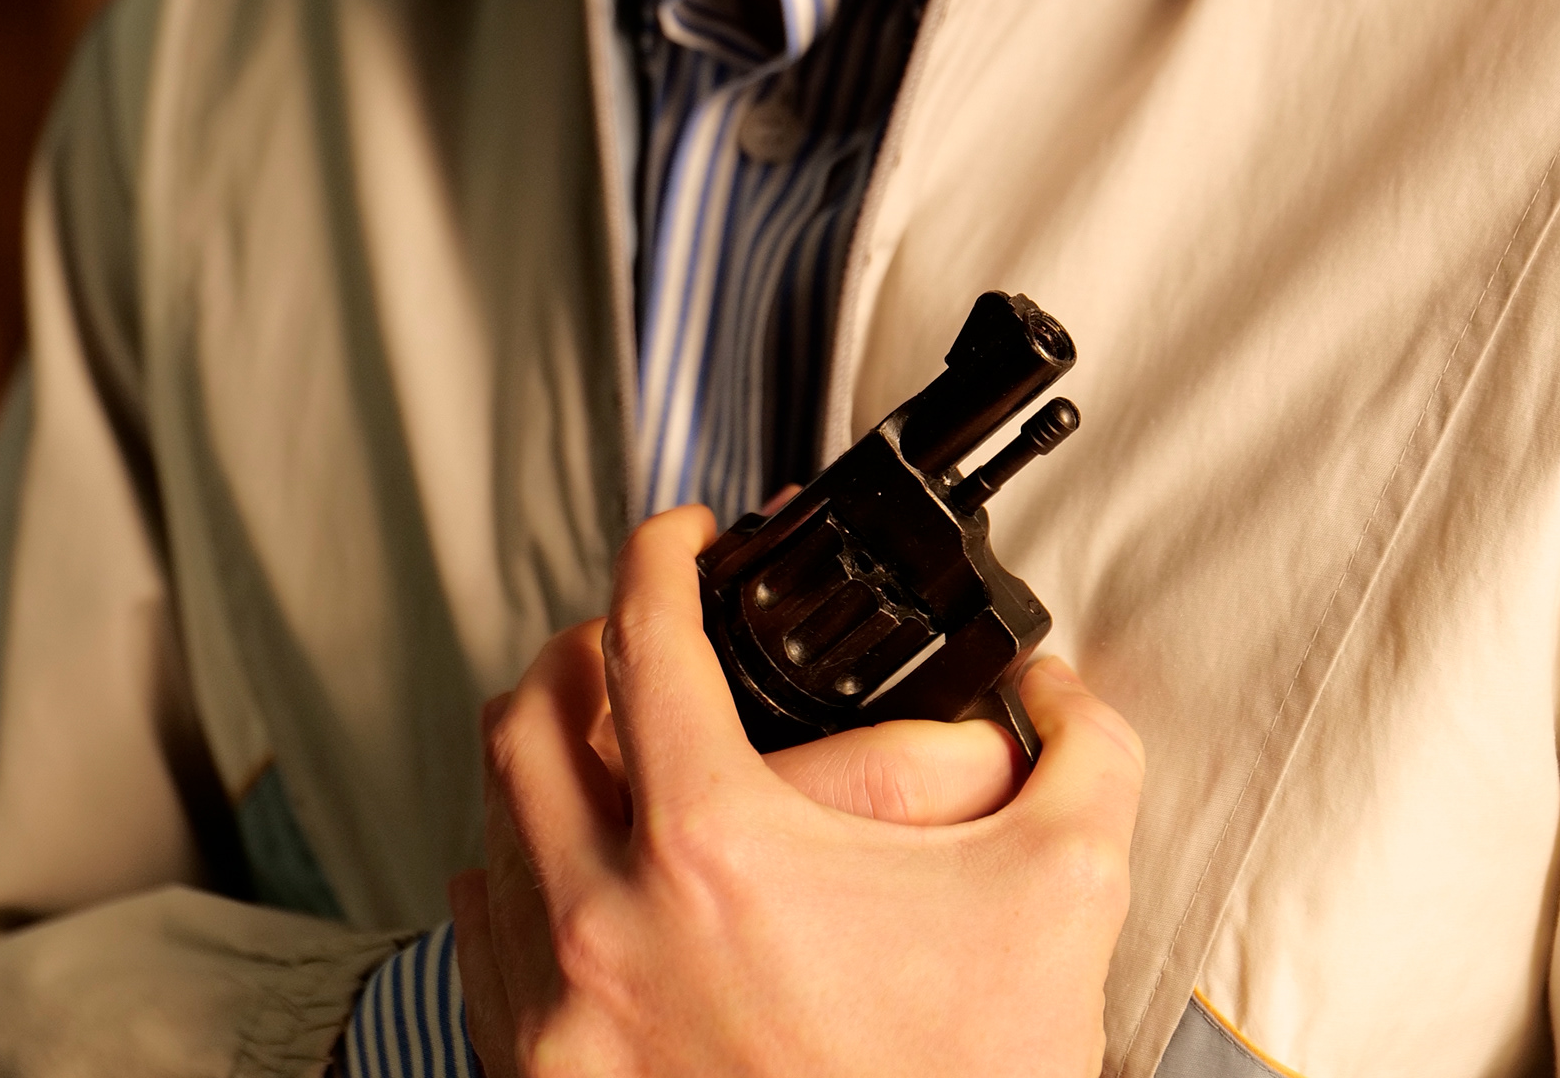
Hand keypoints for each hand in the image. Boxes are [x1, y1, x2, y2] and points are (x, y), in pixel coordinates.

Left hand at [449, 503, 1142, 1077]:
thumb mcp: (1061, 895)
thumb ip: (1080, 755)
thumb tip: (1056, 692)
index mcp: (712, 849)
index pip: (643, 640)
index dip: (659, 555)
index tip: (682, 534)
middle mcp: (602, 929)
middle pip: (525, 724)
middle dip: (575, 652)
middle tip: (626, 638)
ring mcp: (554, 1026)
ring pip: (488, 834)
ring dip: (538, 769)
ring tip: (599, 752)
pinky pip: (479, 951)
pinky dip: (512, 884)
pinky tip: (567, 880)